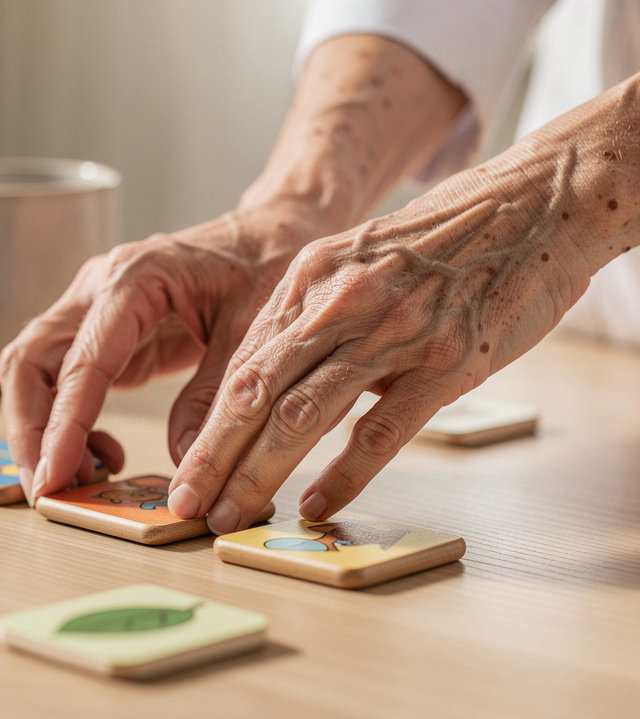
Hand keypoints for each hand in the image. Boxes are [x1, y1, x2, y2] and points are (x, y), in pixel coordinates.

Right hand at [0, 203, 307, 502]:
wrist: (270, 235)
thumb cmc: (266, 265)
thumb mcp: (254, 333)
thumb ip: (216, 396)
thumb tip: (185, 464)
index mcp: (135, 277)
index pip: (81, 359)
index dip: (63, 424)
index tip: (53, 475)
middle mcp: (99, 288)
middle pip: (30, 360)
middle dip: (29, 430)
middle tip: (48, 488)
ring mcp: (93, 310)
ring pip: (34, 371)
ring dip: (41, 430)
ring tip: (81, 476)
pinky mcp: (102, 336)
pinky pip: (64, 381)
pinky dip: (69, 424)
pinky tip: (106, 453)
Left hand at [167, 150, 593, 532]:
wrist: (534, 203)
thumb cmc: (442, 241)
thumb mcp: (358, 262)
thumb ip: (316, 320)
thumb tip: (276, 386)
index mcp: (310, 279)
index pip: (241, 366)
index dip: (207, 426)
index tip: (186, 470)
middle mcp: (339, 303)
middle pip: (255, 393)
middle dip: (212, 458)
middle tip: (185, 506)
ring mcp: (392, 331)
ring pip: (303, 414)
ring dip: (258, 472)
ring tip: (231, 515)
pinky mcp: (445, 360)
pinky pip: (380, 429)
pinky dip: (343, 474)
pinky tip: (319, 504)